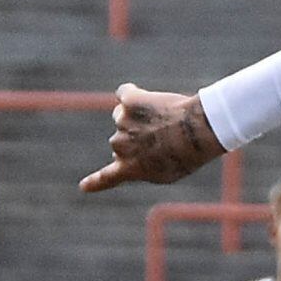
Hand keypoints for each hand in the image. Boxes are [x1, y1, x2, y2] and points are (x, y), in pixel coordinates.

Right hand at [81, 84, 224, 192]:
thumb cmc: (188, 154)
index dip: (96, 182)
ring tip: (164, 119)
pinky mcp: (128, 101)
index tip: (84, 187)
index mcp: (130, 169)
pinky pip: (125, 93)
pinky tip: (147, 96)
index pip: (108, 178)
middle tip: (163, 137)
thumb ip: (146, 167)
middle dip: (136, 138)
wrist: (196, 132)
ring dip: (137, 116)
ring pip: (123, 115)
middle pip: (120, 140)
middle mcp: (120, 147)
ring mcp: (122, 122)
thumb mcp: (169, 172)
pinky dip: (132, 93)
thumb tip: (134, 159)